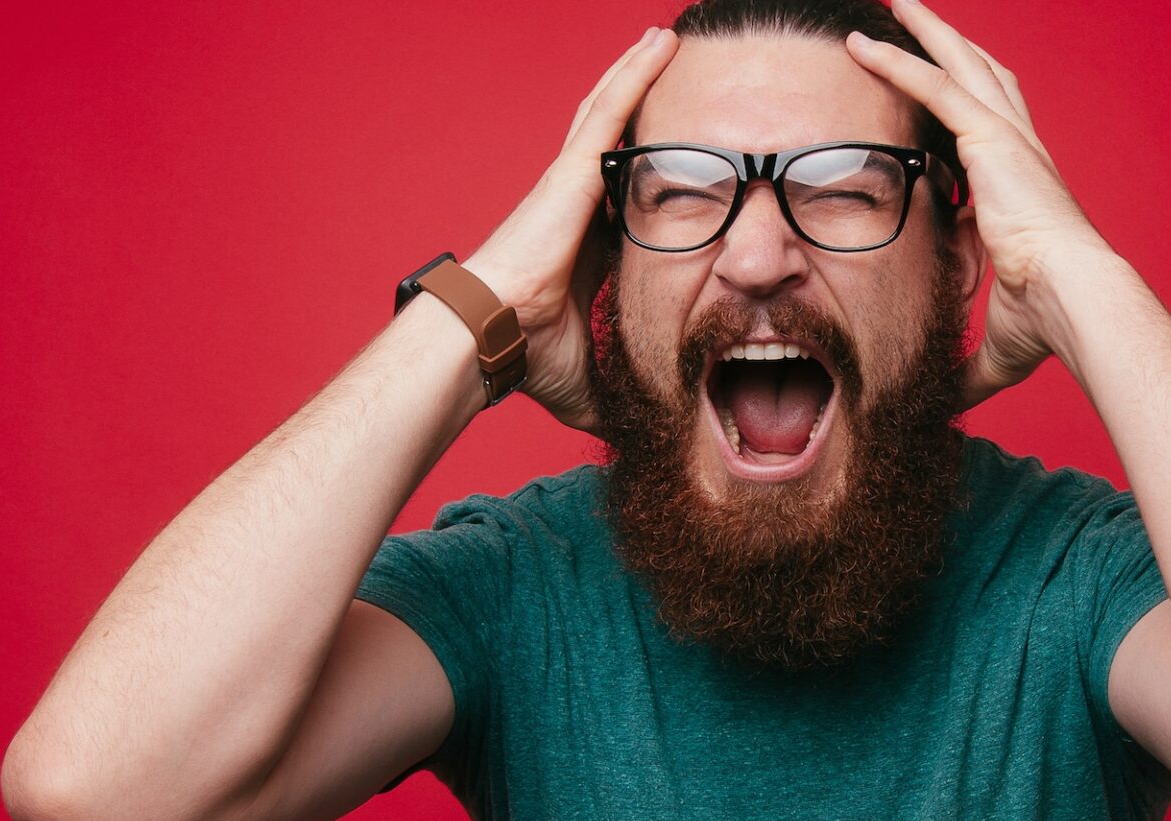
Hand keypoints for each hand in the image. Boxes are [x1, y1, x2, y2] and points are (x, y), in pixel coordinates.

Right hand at [460, 26, 679, 432]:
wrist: (485, 341)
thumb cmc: (522, 357)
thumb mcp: (590, 373)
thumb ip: (622, 387)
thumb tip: (648, 431)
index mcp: (583, 243)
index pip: (628, 196)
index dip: (654, 170)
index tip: (685, 155)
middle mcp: (576, 204)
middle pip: (617, 140)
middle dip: (643, 104)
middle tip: (675, 68)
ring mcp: (571, 184)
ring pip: (611, 112)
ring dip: (639, 73)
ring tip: (667, 37)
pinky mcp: (570, 175)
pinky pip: (609, 113)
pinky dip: (634, 76)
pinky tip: (657, 44)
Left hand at [846, 0, 1116, 407]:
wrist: (1077, 304)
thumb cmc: (1050, 324)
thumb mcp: (997, 345)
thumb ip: (966, 369)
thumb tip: (943, 410)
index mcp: (1021, 189)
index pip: (986, 133)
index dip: (959, 109)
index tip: (931, 99)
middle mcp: (1018, 152)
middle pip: (980, 78)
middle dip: (947, 44)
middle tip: (912, 18)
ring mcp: (1007, 141)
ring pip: (959, 64)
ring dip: (924, 31)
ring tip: (891, 4)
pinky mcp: (990, 141)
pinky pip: (933, 86)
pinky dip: (897, 60)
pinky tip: (862, 43)